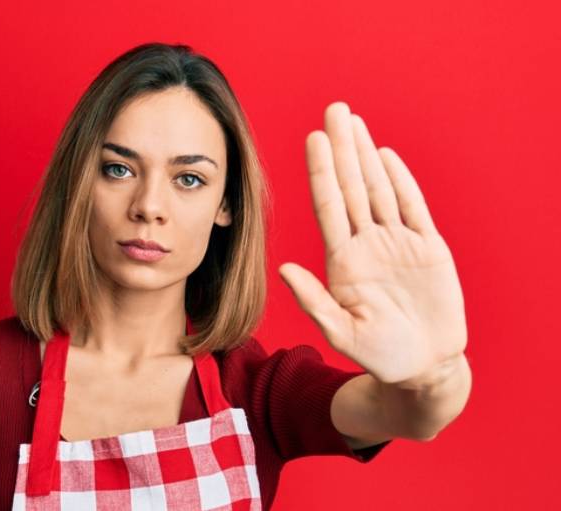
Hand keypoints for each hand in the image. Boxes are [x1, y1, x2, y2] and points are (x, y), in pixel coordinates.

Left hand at [279, 102, 467, 386]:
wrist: (423, 366)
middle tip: (334, 110)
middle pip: (352, 186)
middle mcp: (367, 244)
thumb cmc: (379, 355)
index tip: (312, 138)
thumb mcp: (342, 332)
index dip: (321, 171)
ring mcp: (398, 243)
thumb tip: (283, 269)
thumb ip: (314, 300)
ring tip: (354, 122)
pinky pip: (414, 207)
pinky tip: (385, 156)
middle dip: (343, 148)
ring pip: (380, 189)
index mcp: (343, 261)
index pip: (329, 206)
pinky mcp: (428, 248)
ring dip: (367, 155)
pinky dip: (401, 181)